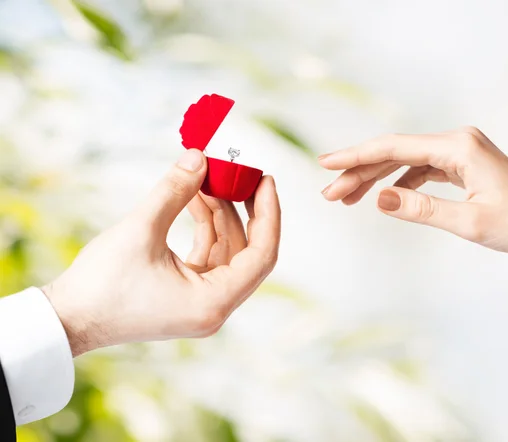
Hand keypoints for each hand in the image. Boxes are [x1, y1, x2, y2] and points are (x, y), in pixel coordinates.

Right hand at [43, 149, 280, 355]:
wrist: (68, 318)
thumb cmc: (101, 284)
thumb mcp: (141, 229)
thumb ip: (174, 190)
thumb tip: (200, 157)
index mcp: (213, 302)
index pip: (261, 255)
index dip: (268, 214)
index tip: (265, 181)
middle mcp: (214, 307)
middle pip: (247, 252)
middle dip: (245, 210)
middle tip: (242, 174)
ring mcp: (201, 302)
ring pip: (226, 251)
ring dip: (220, 214)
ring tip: (207, 178)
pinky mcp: (186, 294)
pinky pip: (207, 256)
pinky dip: (205, 228)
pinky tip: (195, 199)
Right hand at [319, 127, 507, 278]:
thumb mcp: (469, 222)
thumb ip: (421, 209)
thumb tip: (379, 199)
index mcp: (459, 147)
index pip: (394, 148)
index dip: (356, 156)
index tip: (326, 163)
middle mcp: (457, 142)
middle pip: (394, 153)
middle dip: (359, 173)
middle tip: (329, 194)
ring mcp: (458, 152)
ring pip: (404, 161)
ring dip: (375, 179)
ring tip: (346, 197)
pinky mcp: (460, 165)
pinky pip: (419, 169)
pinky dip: (397, 182)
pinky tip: (382, 196)